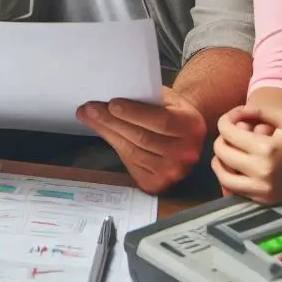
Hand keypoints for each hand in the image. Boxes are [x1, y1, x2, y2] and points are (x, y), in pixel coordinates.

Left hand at [76, 86, 205, 193]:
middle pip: (142, 138)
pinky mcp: (157, 183)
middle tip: (90, 109)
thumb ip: (146, 97)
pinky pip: (130, 163)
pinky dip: (114, 146)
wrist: (184, 134)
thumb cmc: (171, 111)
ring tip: (90, 117)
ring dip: (108, 133)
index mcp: (192, 126)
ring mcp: (172, 172)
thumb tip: (111, 97)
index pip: (161, 122)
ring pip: (132, 151)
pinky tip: (104, 133)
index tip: (112, 104)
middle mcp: (186, 153)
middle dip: (112, 122)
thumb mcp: (167, 98)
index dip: (135, 113)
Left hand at [211, 104, 281, 203]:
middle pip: (222, 152)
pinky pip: (234, 190)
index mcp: (267, 148)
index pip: (228, 132)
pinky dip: (229, 177)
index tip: (230, 119)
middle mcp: (261, 170)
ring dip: (219, 161)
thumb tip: (235, 112)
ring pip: (223, 175)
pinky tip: (235, 168)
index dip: (224, 121)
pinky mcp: (263, 200)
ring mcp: (262, 189)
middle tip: (229, 135)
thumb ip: (258, 111)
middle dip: (221, 139)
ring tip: (226, 153)